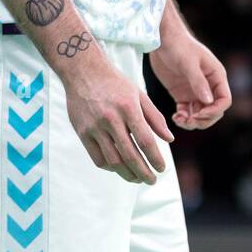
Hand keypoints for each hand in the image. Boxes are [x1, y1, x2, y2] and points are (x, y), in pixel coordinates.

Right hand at [61, 45, 173, 183]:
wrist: (83, 71)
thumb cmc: (116, 83)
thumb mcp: (139, 95)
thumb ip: (155, 118)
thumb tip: (170, 139)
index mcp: (128, 108)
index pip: (145, 140)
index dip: (155, 158)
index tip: (162, 169)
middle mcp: (111, 119)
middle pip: (129, 154)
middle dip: (143, 172)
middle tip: (152, 181)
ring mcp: (94, 127)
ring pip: (113, 160)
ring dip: (127, 174)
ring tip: (137, 179)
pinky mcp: (82, 132)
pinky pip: (97, 158)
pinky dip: (110, 167)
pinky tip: (119, 168)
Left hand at [149, 32, 231, 129]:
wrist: (162, 40)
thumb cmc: (178, 46)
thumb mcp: (188, 63)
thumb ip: (198, 82)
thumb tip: (209, 102)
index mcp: (216, 76)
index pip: (224, 100)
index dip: (215, 111)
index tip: (199, 114)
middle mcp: (209, 86)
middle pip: (214, 111)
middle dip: (203, 119)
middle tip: (188, 120)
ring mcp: (196, 91)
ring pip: (200, 114)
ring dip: (192, 121)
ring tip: (179, 119)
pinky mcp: (182, 94)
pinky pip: (187, 112)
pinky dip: (183, 118)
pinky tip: (175, 117)